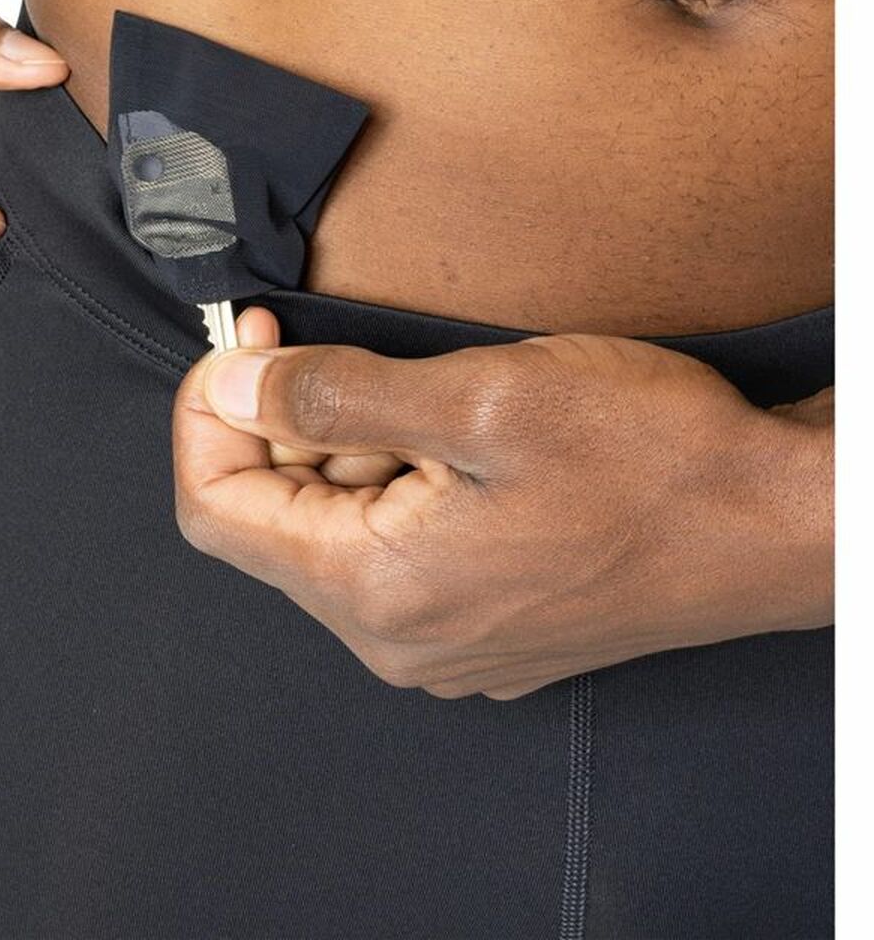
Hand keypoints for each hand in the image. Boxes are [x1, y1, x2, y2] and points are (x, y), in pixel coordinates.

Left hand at [173, 310, 832, 698]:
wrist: (778, 525)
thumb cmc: (650, 460)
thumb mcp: (480, 398)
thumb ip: (335, 395)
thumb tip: (235, 388)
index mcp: (375, 589)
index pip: (216, 509)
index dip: (208, 416)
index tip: (242, 345)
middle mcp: (394, 638)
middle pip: (272, 519)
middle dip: (285, 424)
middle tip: (335, 349)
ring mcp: (439, 640)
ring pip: (332, 529)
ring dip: (347, 448)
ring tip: (429, 399)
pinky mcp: (479, 624)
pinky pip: (389, 550)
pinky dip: (392, 482)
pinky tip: (456, 445)